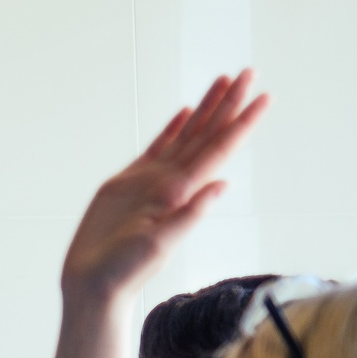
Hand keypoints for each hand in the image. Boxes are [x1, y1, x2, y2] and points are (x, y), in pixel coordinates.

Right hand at [62, 72, 268, 305]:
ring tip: (223, 81)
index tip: (263, 97)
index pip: (219, 149)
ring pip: (186, 135)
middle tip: (249, 73)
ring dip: (206, 109)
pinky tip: (185, 113)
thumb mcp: (159, 246)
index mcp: (182, 193)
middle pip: (207, 135)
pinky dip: (173, 128)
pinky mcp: (128, 185)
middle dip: (228, 104)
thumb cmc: (124, 272)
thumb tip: (222, 184)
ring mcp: (151, 182)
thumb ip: (188, 215)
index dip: (241, 123)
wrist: (93, 285)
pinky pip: (158, 148)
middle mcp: (172, 183)